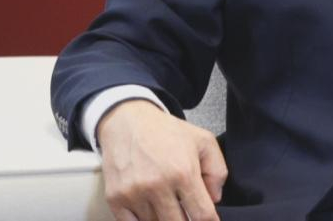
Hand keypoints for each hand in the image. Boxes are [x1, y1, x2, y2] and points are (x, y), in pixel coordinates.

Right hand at [96, 99, 227, 220]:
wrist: (127, 121)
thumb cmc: (167, 132)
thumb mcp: (203, 141)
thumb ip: (217, 171)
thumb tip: (214, 199)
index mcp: (183, 172)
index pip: (202, 214)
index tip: (208, 220)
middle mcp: (158, 185)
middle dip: (186, 220)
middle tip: (186, 210)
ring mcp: (134, 194)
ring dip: (164, 218)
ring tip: (167, 202)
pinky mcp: (115, 198)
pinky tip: (149, 210)